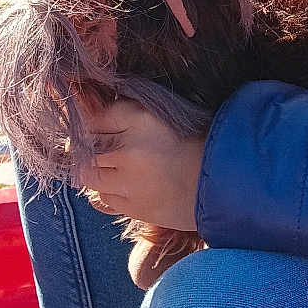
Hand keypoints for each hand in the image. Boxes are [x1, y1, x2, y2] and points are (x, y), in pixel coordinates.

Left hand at [76, 99, 206, 233]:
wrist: (222, 184)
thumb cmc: (195, 144)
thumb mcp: (161, 116)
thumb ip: (126, 111)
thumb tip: (86, 101)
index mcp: (140, 117)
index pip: (94, 117)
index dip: (91, 122)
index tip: (95, 126)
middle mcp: (130, 148)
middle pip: (85, 146)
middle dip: (89, 147)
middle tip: (105, 149)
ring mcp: (129, 180)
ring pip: (88, 174)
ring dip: (97, 171)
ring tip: (117, 169)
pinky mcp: (131, 206)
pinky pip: (101, 197)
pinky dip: (106, 192)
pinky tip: (124, 186)